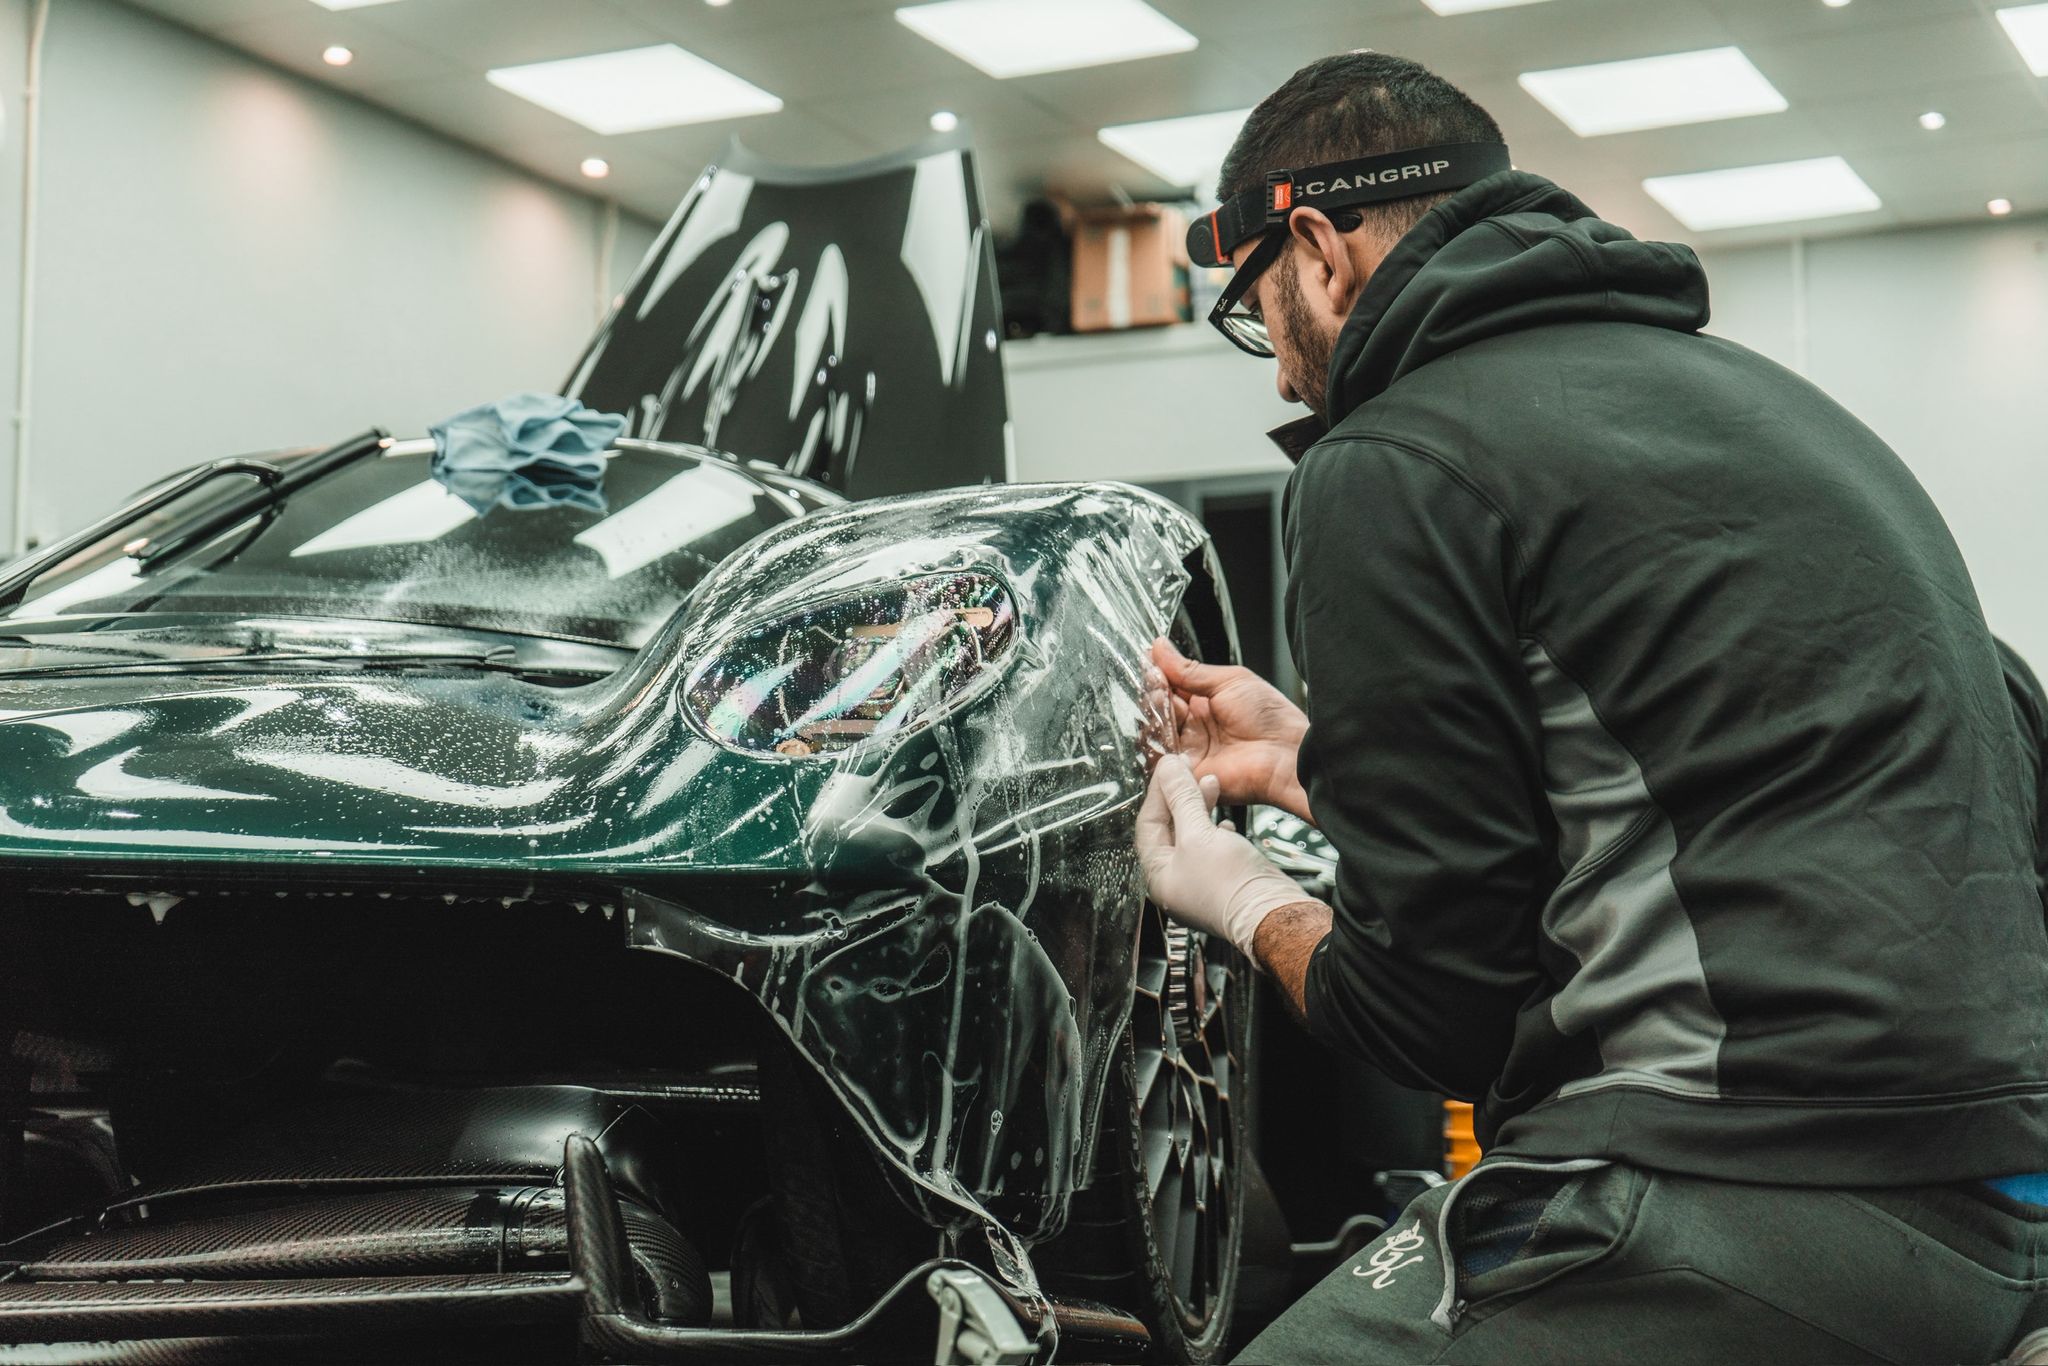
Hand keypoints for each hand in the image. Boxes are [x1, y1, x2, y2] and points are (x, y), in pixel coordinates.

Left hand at [1136, 755, 1314, 957]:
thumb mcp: (1199, 834)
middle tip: (1189, 770)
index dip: (1159, 791)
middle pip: (1170, 828)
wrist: (1272, 915)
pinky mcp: (1223, 881)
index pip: (1148, 822)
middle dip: (1180, 797)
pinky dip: (1217, 828)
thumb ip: (1182, 798)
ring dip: (1200, 807)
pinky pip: (1212, 847)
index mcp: (1158, 874)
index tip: (1169, 767)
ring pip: (1192, 835)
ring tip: (1211, 784)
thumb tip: (1168, 770)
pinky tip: (1227, 821)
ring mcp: (1199, 882)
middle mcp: (1175, 881)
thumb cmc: (1232, 887)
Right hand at [1147, 637, 1311, 822]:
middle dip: (1154, 692)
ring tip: (1161, 699)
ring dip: (1154, 713)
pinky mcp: (1186, 773)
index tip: (1151, 662)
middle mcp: (1194, 728)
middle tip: (1157, 682)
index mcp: (1206, 704)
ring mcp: (1189, 751)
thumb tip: (1160, 648)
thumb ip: (1190, 670)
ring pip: (1155, 732)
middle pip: (1159, 709)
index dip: (1159, 675)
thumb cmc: (1270, 718)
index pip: (1171, 688)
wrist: (1286, 754)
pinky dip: (1154, 740)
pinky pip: (1159, 759)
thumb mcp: (1229, 681)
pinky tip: (1162, 724)